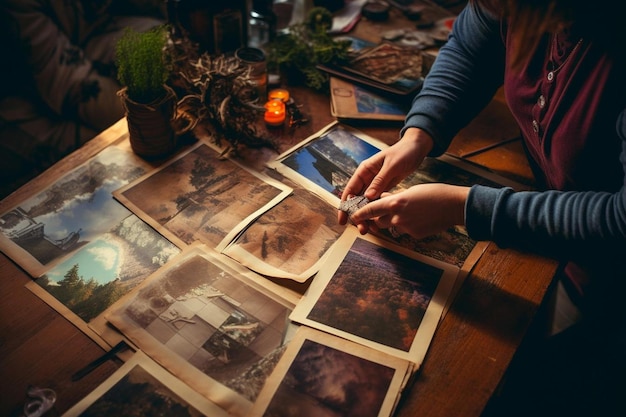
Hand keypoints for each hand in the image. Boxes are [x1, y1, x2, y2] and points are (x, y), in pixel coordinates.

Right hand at [338, 128, 434, 224]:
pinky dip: (376, 211)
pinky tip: (378, 221)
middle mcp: (367, 178)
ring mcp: (376, 184)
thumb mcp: (391, 166)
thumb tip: (368, 197)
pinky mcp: (385, 188)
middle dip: (357, 214)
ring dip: (366, 215)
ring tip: (370, 229)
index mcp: (365, 170)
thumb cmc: (403, 152)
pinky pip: (377, 202)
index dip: (345, 206)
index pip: (350, 189)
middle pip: (357, 199)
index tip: (343, 219)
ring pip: (366, 203)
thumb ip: (380, 181)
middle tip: (361, 228)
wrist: (416, 148)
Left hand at [348, 183, 469, 238]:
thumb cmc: (434, 193)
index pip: (370, 210)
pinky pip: (406, 231)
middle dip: (378, 218)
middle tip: (385, 212)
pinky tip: (422, 218)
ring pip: (393, 226)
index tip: (352, 217)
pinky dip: (409, 225)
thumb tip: (384, 197)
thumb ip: (394, 196)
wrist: (454, 206)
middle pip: (378, 222)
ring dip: (395, 221)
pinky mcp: (415, 235)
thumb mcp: (411, 190)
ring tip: (410, 212)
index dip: (359, 214)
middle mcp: (397, 217)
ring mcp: (406, 228)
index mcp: (395, 202)